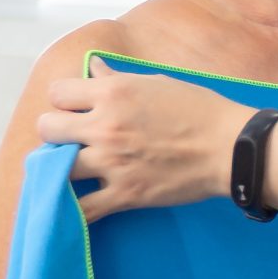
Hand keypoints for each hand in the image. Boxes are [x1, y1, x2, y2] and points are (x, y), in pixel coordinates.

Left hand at [37, 59, 246, 220]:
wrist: (230, 148)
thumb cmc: (199, 110)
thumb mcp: (157, 83)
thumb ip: (117, 79)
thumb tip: (93, 67)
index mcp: (113, 93)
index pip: (58, 92)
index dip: (63, 100)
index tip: (74, 108)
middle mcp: (106, 127)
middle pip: (47, 128)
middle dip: (54, 131)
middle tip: (69, 139)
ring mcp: (112, 163)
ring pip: (56, 168)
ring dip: (60, 168)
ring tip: (72, 169)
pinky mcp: (125, 194)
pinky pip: (83, 209)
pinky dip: (73, 211)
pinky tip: (72, 208)